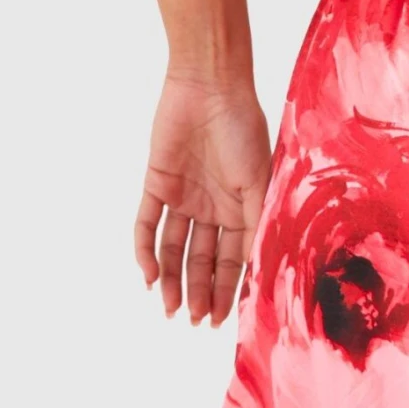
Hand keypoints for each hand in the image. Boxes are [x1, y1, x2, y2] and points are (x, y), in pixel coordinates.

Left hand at [135, 72, 272, 325]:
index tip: (219, 320)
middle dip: (198, 291)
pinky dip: (145, 251)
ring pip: (173, 248)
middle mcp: (212, 206)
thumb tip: (263, 275)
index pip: (232, 259)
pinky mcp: (157, 183)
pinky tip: (147, 276)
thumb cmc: (244, 129)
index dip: (225, 289)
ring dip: (171, 279)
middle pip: (201, 259)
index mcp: (241, 207)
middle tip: (193, 321)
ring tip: (168, 309)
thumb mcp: (259, 182)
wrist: (210, 86)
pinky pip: (146, 224)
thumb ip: (257, 225)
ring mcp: (183, 196)